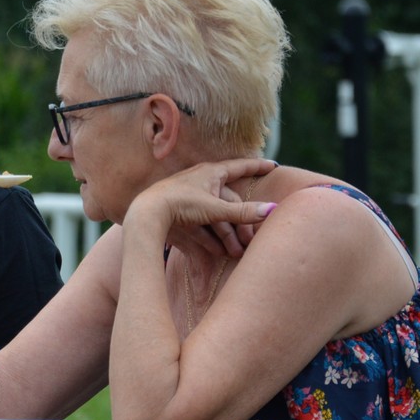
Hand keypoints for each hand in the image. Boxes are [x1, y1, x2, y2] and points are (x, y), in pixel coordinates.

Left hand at [130, 158, 277, 258]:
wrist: (146, 213)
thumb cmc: (180, 204)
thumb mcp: (215, 209)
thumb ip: (243, 212)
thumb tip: (273, 209)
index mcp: (211, 173)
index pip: (240, 167)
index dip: (257, 167)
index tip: (272, 166)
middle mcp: (202, 181)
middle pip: (229, 201)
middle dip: (240, 223)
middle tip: (248, 242)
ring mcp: (190, 197)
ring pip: (215, 215)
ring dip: (226, 235)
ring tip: (234, 253)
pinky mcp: (180, 212)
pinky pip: (201, 224)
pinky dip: (210, 237)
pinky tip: (217, 252)